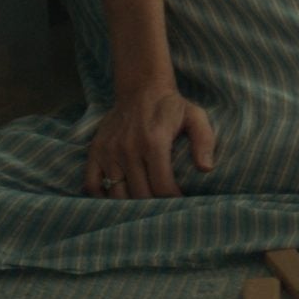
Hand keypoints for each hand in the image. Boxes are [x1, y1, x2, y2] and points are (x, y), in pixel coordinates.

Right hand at [84, 84, 216, 198]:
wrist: (141, 87)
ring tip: (143, 209)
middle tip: (163, 210)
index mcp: (154, 143)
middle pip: (140, 194)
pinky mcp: (96, 151)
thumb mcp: (195, 116)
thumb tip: (206, 169)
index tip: (180, 204)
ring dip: (130, 206)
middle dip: (154, 206)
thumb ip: (204, 141)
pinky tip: (119, 198)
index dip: (173, 200)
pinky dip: (103, 197)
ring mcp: (109, 151)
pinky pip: (92, 184)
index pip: (162, 186)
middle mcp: (129, 149)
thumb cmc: (171, 106)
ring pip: (116, 194)